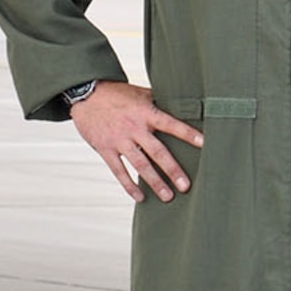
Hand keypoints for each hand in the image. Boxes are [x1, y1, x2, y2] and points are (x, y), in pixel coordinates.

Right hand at [70, 81, 203, 201]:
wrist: (86, 94)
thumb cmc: (117, 94)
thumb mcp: (140, 93)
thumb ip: (160, 102)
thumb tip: (185, 104)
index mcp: (146, 112)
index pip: (171, 124)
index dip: (188, 133)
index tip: (205, 144)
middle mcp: (134, 127)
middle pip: (157, 152)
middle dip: (172, 170)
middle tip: (186, 186)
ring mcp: (119, 140)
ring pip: (140, 165)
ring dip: (155, 182)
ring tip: (168, 197)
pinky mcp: (105, 149)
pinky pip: (118, 170)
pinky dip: (129, 185)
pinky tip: (140, 197)